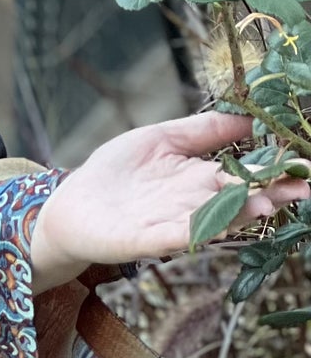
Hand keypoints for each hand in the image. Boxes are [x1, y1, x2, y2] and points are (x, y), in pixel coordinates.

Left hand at [28, 111, 310, 294]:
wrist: (71, 206)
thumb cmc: (115, 172)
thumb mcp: (161, 137)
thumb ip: (203, 130)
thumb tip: (249, 118)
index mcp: (201, 178)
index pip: (247, 174)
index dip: (276, 169)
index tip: (306, 164)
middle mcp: (194, 203)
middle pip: (240, 199)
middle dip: (274, 194)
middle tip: (306, 187)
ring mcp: (172, 223)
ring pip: (216, 219)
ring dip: (242, 213)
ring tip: (269, 202)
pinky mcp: (146, 239)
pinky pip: (176, 234)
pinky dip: (198, 229)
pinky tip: (217, 223)